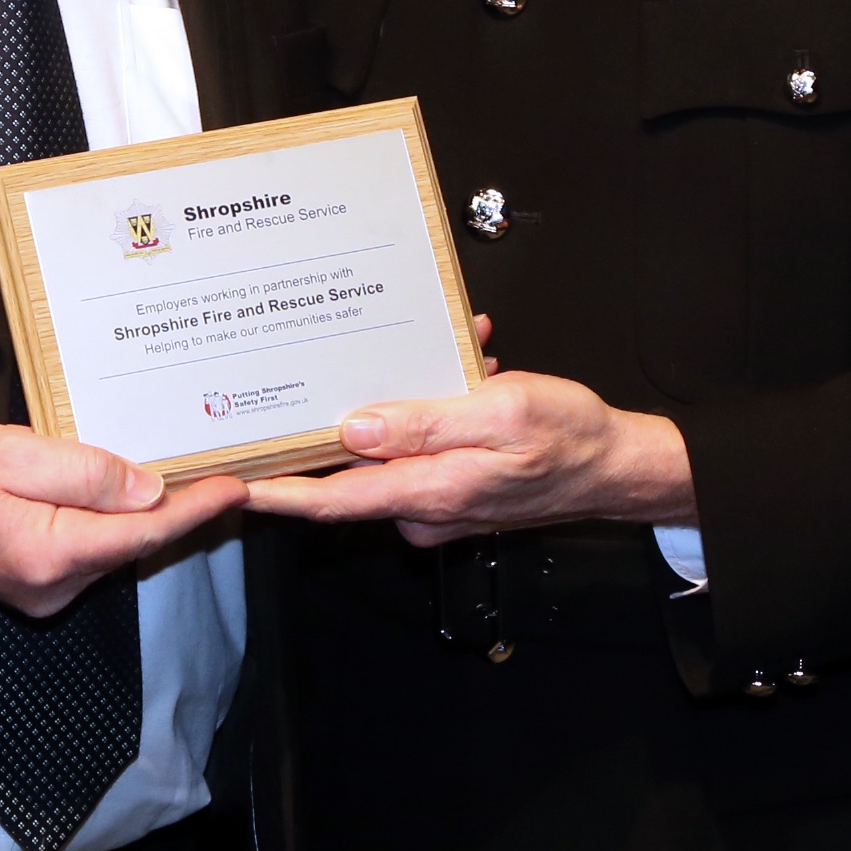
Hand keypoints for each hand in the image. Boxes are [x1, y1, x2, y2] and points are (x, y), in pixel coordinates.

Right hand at [0, 421, 246, 616]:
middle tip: (217, 468)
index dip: (196, 509)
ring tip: (179, 472)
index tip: (237, 489)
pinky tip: (123, 493)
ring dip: (143, 515)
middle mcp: (53, 587)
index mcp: (52, 554)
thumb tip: (150, 490)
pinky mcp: (33, 586)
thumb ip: (88, 473)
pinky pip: (88, 551)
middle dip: (177, 509)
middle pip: (133, 544)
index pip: (145, 532)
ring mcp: (42, 593)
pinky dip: (111, 524)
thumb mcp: (18, 455)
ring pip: (112, 548)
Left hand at [243, 355, 694, 546]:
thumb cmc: (570, 438)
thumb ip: (426, 424)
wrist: (620, 464)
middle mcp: (425, 504)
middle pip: (351, 469)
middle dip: (336, 415)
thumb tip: (357, 428)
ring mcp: (439, 498)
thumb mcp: (502, 414)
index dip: (278, 492)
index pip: (333, 500)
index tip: (231, 481)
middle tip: (308, 368)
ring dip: (397, 396)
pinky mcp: (454, 484)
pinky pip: (421, 442)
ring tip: (432, 346)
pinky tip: (463, 361)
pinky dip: (431, 403)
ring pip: (390, 446)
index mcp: (430, 490)